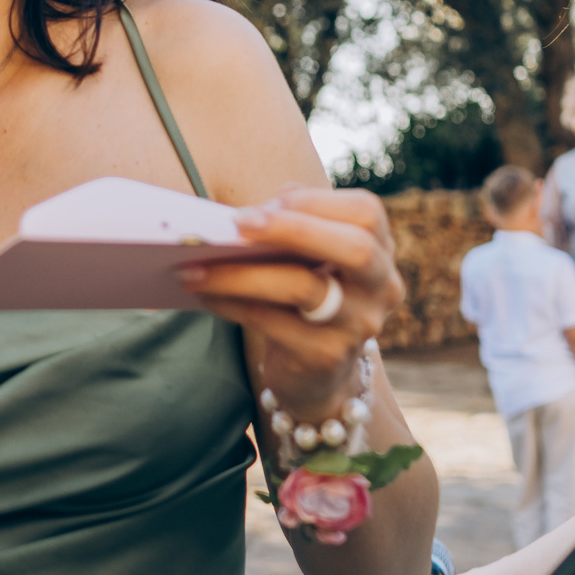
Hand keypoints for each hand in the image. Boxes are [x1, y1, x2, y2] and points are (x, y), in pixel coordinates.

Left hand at [180, 186, 402, 405]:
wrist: (317, 372)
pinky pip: (273, 323)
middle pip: (354, 248)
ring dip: (241, 273)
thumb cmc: (304, 293)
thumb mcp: (306, 256)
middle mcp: (381, 287)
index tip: (262, 205)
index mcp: (379, 249)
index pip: (366, 213)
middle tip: (234, 223)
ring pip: (304, 287)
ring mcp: (358, 325)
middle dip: (292, 229)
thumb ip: (291, 224)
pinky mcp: (327, 357)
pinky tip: (204, 295)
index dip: (315, 202)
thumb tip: (246, 215)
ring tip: (193, 267)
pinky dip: (233, 304)